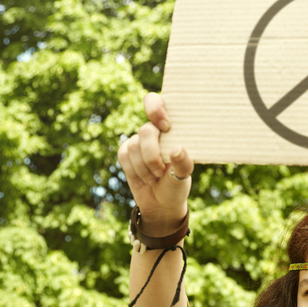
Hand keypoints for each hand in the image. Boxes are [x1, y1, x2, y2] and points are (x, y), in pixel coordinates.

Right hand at [118, 93, 193, 234]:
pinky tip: (144, 178)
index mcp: (172, 129)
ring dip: (145, 167)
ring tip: (156, 177)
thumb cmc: (176, 185)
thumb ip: (183, 164)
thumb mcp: (183, 177)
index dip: (156, 108)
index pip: (157, 103)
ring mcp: (139, 141)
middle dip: (151, 154)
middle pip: (145, 130)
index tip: (166, 126)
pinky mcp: (126, 151)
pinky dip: (134, 171)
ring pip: (134, 145)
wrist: (161, 203)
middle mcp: (155, 131)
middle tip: (161, 170)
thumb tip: (177, 149)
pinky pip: (124, 155)